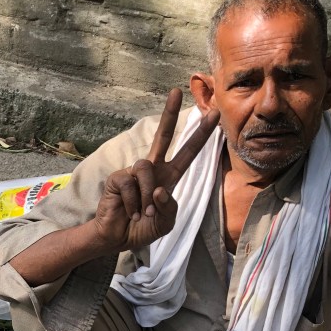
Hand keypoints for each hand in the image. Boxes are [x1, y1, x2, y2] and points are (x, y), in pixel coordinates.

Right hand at [92, 89, 219, 251]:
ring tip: (143, 214)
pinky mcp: (118, 178)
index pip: (188, 152)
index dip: (200, 135)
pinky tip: (129, 212)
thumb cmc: (143, 229)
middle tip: (175, 92)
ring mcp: (134, 172)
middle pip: (163, 136)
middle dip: (170, 114)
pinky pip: (130, 183)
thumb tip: (158, 188)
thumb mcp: (165, 223)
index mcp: (169, 177)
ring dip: (147, 196)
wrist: (117, 238)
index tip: (213, 114)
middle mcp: (153, 170)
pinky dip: (133, 203)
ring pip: (146, 168)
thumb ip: (169, 207)